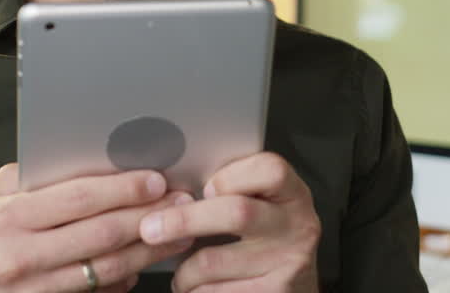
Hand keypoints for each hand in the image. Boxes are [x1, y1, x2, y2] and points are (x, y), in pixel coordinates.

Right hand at [0, 163, 195, 292]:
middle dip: (147, 217)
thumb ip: (40, 180)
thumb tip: (97, 162)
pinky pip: (99, 292)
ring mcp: (35, 289)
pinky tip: (148, 261)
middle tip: (181, 203)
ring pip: (108, 268)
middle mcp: (20, 255)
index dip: (122, 190)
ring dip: (149, 249)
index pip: (78, 199)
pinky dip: (127, 276)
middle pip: (101, 234)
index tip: (156, 181)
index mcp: (9, 217)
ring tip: (177, 232)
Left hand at [137, 153, 320, 292]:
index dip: (233, 176)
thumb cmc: (264, 241)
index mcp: (293, 194)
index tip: (205, 188)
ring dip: (183, 268)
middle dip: (184, 220)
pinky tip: (194, 287)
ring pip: (213, 261)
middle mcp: (298, 226)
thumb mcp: (262, 207)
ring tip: (179, 270)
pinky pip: (214, 291)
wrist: (294, 289)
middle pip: (236, 213)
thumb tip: (171, 187)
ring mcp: (289, 263)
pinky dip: (194, 290)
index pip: (270, 169)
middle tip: (150, 228)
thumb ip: (233, 190)